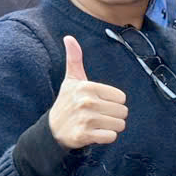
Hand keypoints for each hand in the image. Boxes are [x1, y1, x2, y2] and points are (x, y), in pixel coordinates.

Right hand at [48, 35, 129, 149]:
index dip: (113, 102)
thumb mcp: (71, 80)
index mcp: (87, 87)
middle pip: (123, 112)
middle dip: (115, 116)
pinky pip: (111, 137)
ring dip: (111, 127)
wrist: (53, 129)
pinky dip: (106, 137)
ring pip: (119, 125)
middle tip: (99, 115)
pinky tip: (95, 133)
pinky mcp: (84, 135)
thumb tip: (69, 37)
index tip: (99, 103)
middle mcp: (86, 102)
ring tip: (97, 124)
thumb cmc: (67, 101)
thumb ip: (74, 59)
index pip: (121, 97)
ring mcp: (85, 119)